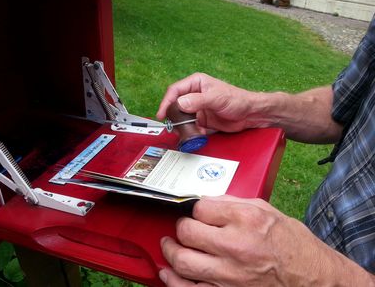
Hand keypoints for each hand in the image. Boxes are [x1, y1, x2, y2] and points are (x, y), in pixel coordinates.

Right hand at [156, 73, 266, 132]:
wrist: (250, 114)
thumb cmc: (237, 99)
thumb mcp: (216, 98)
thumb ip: (197, 100)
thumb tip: (180, 104)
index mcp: (196, 83)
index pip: (175, 91)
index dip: (166, 102)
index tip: (163, 114)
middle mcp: (194, 95)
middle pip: (175, 105)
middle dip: (173, 116)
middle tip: (172, 125)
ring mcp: (197, 108)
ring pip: (181, 117)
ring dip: (182, 125)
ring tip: (185, 130)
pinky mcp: (201, 120)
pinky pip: (190, 126)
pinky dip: (192, 130)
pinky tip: (199, 132)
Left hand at [159, 195, 357, 286]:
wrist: (312, 278)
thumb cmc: (292, 244)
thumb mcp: (266, 211)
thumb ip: (233, 204)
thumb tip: (207, 202)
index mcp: (246, 220)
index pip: (201, 209)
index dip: (197, 209)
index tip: (198, 213)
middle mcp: (237, 246)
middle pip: (188, 232)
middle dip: (181, 227)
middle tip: (183, 228)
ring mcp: (231, 275)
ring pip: (183, 262)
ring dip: (171, 252)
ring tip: (169, 246)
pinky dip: (174, 281)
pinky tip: (168, 272)